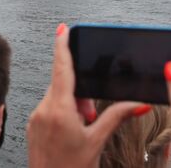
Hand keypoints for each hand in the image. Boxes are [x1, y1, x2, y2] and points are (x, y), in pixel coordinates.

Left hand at [27, 24, 149, 167]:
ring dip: (72, 104)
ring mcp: (36, 117)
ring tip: (81, 128)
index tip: (63, 29)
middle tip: (89, 115)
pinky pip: (49, 108)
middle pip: (62, 84)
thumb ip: (116, 116)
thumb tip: (138, 103)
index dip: (63, 45)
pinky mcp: (33, 125)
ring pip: (56, 96)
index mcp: (59, 109)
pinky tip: (71, 132)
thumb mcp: (97, 141)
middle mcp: (43, 109)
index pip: (62, 68)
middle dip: (79, 93)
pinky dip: (63, 112)